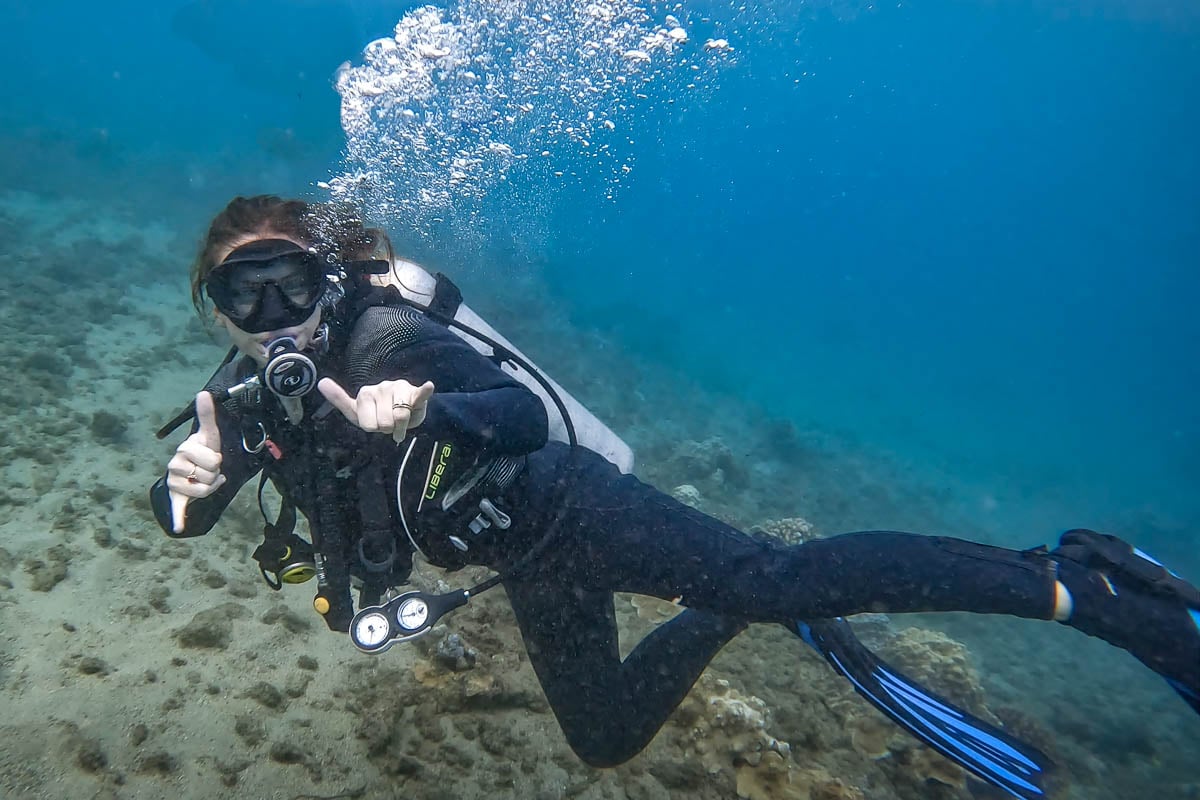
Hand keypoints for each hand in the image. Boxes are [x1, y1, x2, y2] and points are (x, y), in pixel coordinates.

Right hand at [166, 391, 225, 533]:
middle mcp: (174, 465)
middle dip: (214, 474)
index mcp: (184, 449)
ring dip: (210, 488)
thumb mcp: (209, 434)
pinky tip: (180, 527)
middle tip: (209, 469)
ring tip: (206, 480)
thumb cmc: (204, 450)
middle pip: (208, 476)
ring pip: (202, 491)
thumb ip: (207, 415)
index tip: (212, 456)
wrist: (196, 467)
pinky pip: (177, 508)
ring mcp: (174, 482)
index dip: (217, 460)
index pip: (212, 460)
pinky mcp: (176, 497)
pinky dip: (179, 517)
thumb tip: (203, 392)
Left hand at [318, 377, 434, 442]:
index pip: (368, 423)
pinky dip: (424, 391)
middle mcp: (381, 387)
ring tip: (401, 420)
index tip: (375, 423)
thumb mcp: (358, 412)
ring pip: (400, 417)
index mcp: (365, 393)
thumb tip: (320, 382)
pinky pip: (420, 394)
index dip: (374, 428)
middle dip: (389, 428)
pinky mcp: (416, 393)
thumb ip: (339, 400)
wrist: (405, 413)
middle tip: (389, 422)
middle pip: (384, 422)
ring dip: (403, 426)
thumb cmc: (379, 413)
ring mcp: (399, 388)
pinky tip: (428, 387)